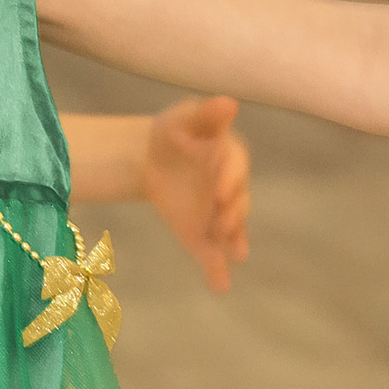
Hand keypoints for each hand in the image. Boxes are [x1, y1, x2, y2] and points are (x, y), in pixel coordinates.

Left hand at [146, 95, 250, 291]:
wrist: (150, 160)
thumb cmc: (173, 133)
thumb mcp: (183, 119)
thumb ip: (205, 115)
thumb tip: (229, 102)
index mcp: (229, 157)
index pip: (234, 168)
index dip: (229, 178)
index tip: (220, 187)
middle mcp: (229, 189)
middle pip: (238, 202)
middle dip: (233, 212)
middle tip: (223, 220)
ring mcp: (218, 213)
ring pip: (231, 229)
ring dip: (232, 239)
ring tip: (233, 252)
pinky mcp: (202, 233)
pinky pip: (212, 253)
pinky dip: (217, 269)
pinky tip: (220, 285)